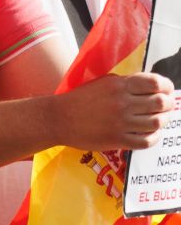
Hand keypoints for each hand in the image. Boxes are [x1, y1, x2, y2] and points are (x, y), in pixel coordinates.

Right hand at [57, 72, 172, 151]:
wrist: (57, 119)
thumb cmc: (79, 99)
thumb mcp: (102, 83)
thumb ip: (126, 83)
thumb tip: (152, 87)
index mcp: (119, 85)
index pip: (156, 83)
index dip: (167, 87)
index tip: (167, 91)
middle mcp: (122, 103)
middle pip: (161, 103)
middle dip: (168, 104)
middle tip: (166, 106)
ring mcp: (121, 123)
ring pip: (157, 122)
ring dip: (162, 121)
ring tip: (158, 120)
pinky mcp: (117, 140)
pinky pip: (147, 141)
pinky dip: (154, 137)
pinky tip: (150, 134)